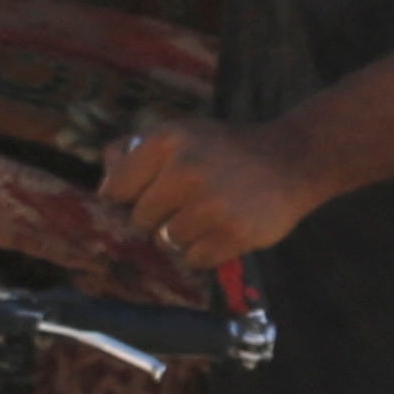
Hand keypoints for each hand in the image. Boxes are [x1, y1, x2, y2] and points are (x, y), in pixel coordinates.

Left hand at [99, 116, 325, 273]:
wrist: (291, 159)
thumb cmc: (222, 150)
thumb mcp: (179, 134)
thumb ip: (132, 154)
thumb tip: (103, 188)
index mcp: (166, 141)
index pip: (116, 189)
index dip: (127, 197)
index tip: (145, 195)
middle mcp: (185, 170)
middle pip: (139, 219)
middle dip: (158, 217)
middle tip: (187, 203)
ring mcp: (210, 203)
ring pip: (166, 242)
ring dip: (182, 236)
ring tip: (207, 215)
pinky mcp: (234, 232)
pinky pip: (194, 259)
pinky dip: (204, 252)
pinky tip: (222, 229)